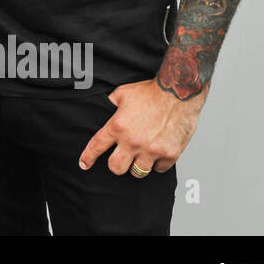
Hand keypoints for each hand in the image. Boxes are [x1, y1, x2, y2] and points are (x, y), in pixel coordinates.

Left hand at [77, 78, 206, 175]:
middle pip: (116, 167)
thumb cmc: (152, 91)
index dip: (88, 157)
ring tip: (141, 156)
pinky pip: (159, 169)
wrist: (178, 92)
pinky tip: (157, 154)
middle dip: (117, 165)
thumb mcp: (123, 93)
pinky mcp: (169, 154)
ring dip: (138, 165)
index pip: (97, 146)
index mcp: (118, 126)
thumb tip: (105, 106)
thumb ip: (112, 103)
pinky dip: (158, 164)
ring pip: (138, 172)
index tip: (84, 164)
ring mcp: (152, 150)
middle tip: (121, 159)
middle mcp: (133, 141)